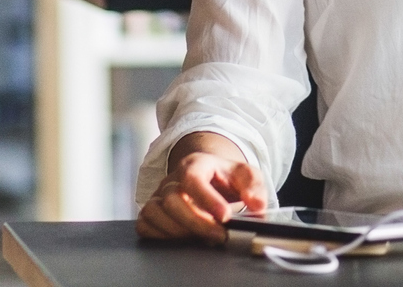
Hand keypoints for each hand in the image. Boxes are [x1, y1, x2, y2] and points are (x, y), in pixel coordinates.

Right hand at [135, 133, 265, 242]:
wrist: (210, 178)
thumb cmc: (226, 178)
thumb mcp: (246, 175)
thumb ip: (255, 187)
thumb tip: (258, 205)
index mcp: (195, 164)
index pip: (192, 178)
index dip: (206, 199)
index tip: (225, 216)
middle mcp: (172, 178)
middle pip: (172, 199)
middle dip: (196, 222)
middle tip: (219, 235)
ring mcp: (159, 195)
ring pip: (155, 212)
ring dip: (179, 231)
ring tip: (203, 239)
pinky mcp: (152, 211)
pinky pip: (144, 224)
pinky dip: (159, 235)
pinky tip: (181, 239)